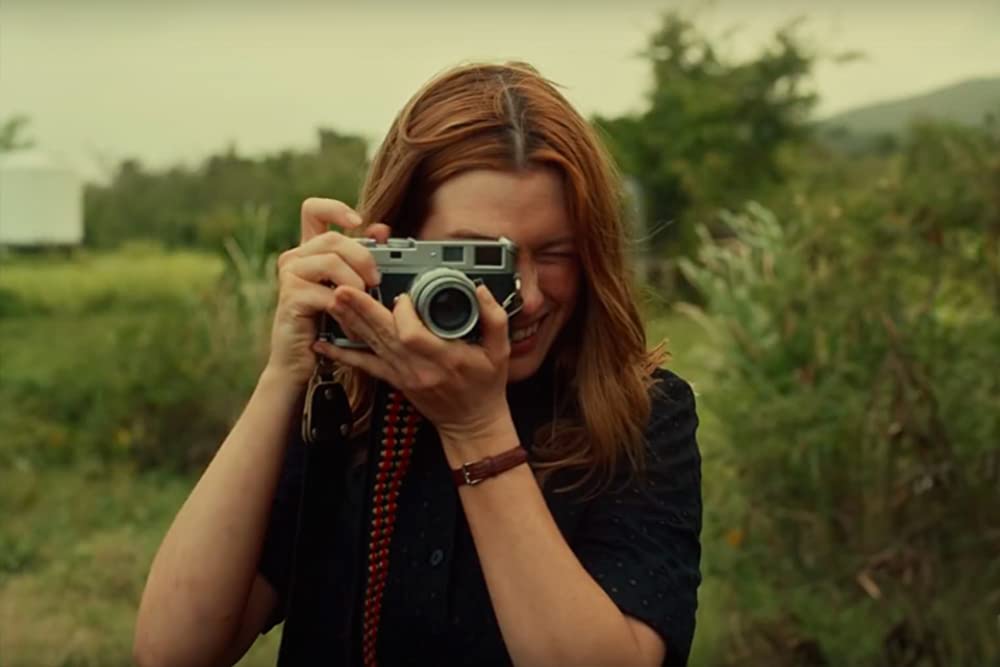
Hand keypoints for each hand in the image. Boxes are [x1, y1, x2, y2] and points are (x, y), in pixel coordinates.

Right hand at [263, 197, 390, 386]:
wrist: (300, 362)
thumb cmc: (327, 325)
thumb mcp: (347, 288)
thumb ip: (361, 259)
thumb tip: (382, 230)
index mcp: (308, 250)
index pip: (313, 210)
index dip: (337, 209)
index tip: (358, 223)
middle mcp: (294, 258)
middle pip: (334, 238)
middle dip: (363, 258)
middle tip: (375, 281)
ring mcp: (290, 276)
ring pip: (332, 262)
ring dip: (356, 283)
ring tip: (364, 304)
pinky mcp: (292, 297)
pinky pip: (329, 293)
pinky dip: (348, 311)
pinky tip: (352, 328)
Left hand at [312, 283, 513, 448]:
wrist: (471, 424)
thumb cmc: (485, 387)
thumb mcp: (501, 352)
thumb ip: (494, 318)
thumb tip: (480, 290)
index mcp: (445, 359)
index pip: (413, 335)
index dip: (404, 313)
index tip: (403, 296)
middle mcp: (418, 368)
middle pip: (384, 336)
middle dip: (362, 311)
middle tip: (343, 289)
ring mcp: (403, 375)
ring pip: (371, 345)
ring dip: (350, 322)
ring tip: (332, 300)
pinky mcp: (394, 380)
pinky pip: (365, 366)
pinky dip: (342, 354)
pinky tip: (323, 344)